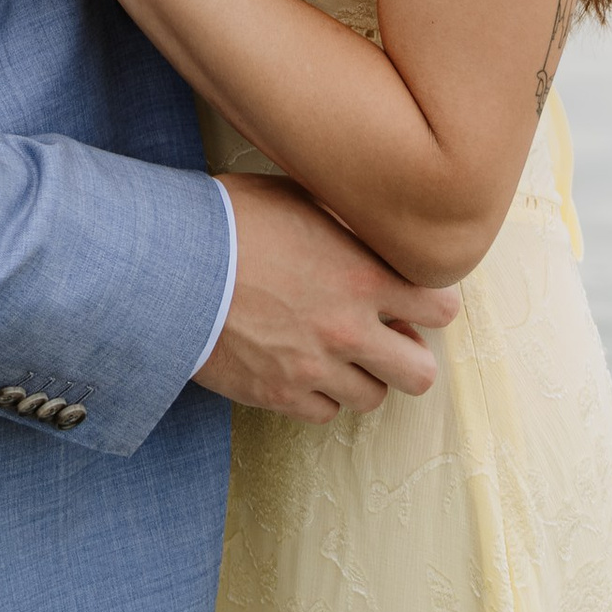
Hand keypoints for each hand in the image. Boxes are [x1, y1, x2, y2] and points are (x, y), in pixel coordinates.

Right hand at [198, 173, 457, 420]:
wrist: (168, 267)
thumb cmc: (228, 221)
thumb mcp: (297, 198)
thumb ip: (345, 223)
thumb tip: (369, 225)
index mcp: (362, 276)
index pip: (442, 309)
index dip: (433, 302)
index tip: (415, 297)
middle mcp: (348, 331)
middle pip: (421, 374)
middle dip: (409, 354)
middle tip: (385, 335)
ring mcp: (314, 370)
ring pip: (372, 398)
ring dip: (362, 375)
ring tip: (337, 350)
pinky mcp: (279, 397)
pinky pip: (324, 413)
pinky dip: (320, 393)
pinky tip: (301, 364)